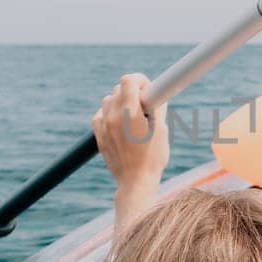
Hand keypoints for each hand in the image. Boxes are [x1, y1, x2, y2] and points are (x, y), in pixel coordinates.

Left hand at [91, 74, 168, 211]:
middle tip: (146, 104)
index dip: (140, 80)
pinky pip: (100, 115)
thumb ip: (158, 108)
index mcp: (129, 112)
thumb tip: (157, 94)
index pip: (128, 80)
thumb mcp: (162, 130)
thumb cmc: (153, 158)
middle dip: (133, 91)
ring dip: (120, 102)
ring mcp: (103, 126)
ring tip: (134, 115)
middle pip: (118, 89)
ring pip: (108, 100)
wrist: (135, 182)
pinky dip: (109, 114)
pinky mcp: (99, 136)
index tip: (148, 88)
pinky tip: (120, 123)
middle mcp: (113, 116)